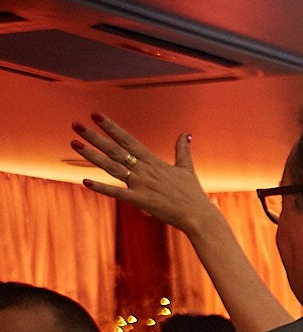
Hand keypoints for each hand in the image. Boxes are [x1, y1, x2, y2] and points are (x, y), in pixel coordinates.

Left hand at [72, 114, 217, 232]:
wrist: (199, 216)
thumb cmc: (193, 194)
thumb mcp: (187, 168)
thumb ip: (183, 150)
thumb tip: (186, 134)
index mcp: (153, 161)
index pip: (128, 140)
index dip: (111, 127)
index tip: (96, 115)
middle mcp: (144, 170)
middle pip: (115, 150)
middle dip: (94, 136)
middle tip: (76, 124)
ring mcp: (142, 184)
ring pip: (112, 167)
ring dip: (92, 155)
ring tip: (74, 143)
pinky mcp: (141, 200)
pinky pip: (117, 193)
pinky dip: (102, 188)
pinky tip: (86, 181)